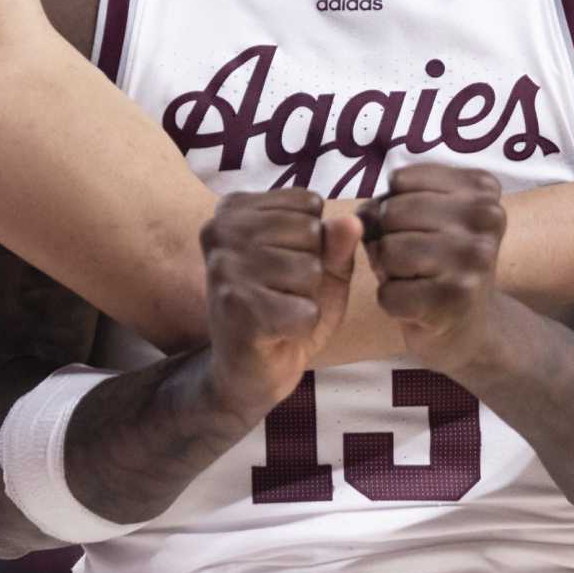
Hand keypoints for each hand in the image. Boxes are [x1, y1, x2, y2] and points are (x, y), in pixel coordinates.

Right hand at [201, 190, 363, 420]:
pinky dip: (302, 327)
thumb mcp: (320, 267)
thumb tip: (352, 222)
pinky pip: (305, 311)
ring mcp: (224, 269)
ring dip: (306, 298)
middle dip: (310, 268)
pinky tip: (277, 332)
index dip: (313, 240)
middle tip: (281, 291)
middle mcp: (221, 231)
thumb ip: (336, 241)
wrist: (249, 369)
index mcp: (234, 208)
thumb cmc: (284, 307)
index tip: (283, 262)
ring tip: (278, 309)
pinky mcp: (236, 309)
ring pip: (309, 270)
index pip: (308, 203)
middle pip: (310, 232)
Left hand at [360, 165, 508, 374]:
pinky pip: (388, 293)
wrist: (469, 327)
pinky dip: (391, 302)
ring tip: (416, 280)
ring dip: (388, 270)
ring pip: (388, 250)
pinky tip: (417, 305)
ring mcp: (474, 259)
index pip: (400, 180)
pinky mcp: (455, 300)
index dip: (393, 207)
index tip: (421, 229)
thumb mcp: (424, 218)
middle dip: (388, 239)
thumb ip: (390, 203)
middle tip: (415, 260)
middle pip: (392, 212)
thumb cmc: (439, 262)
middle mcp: (486, 217)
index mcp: (481, 188)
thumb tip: (362, 217)